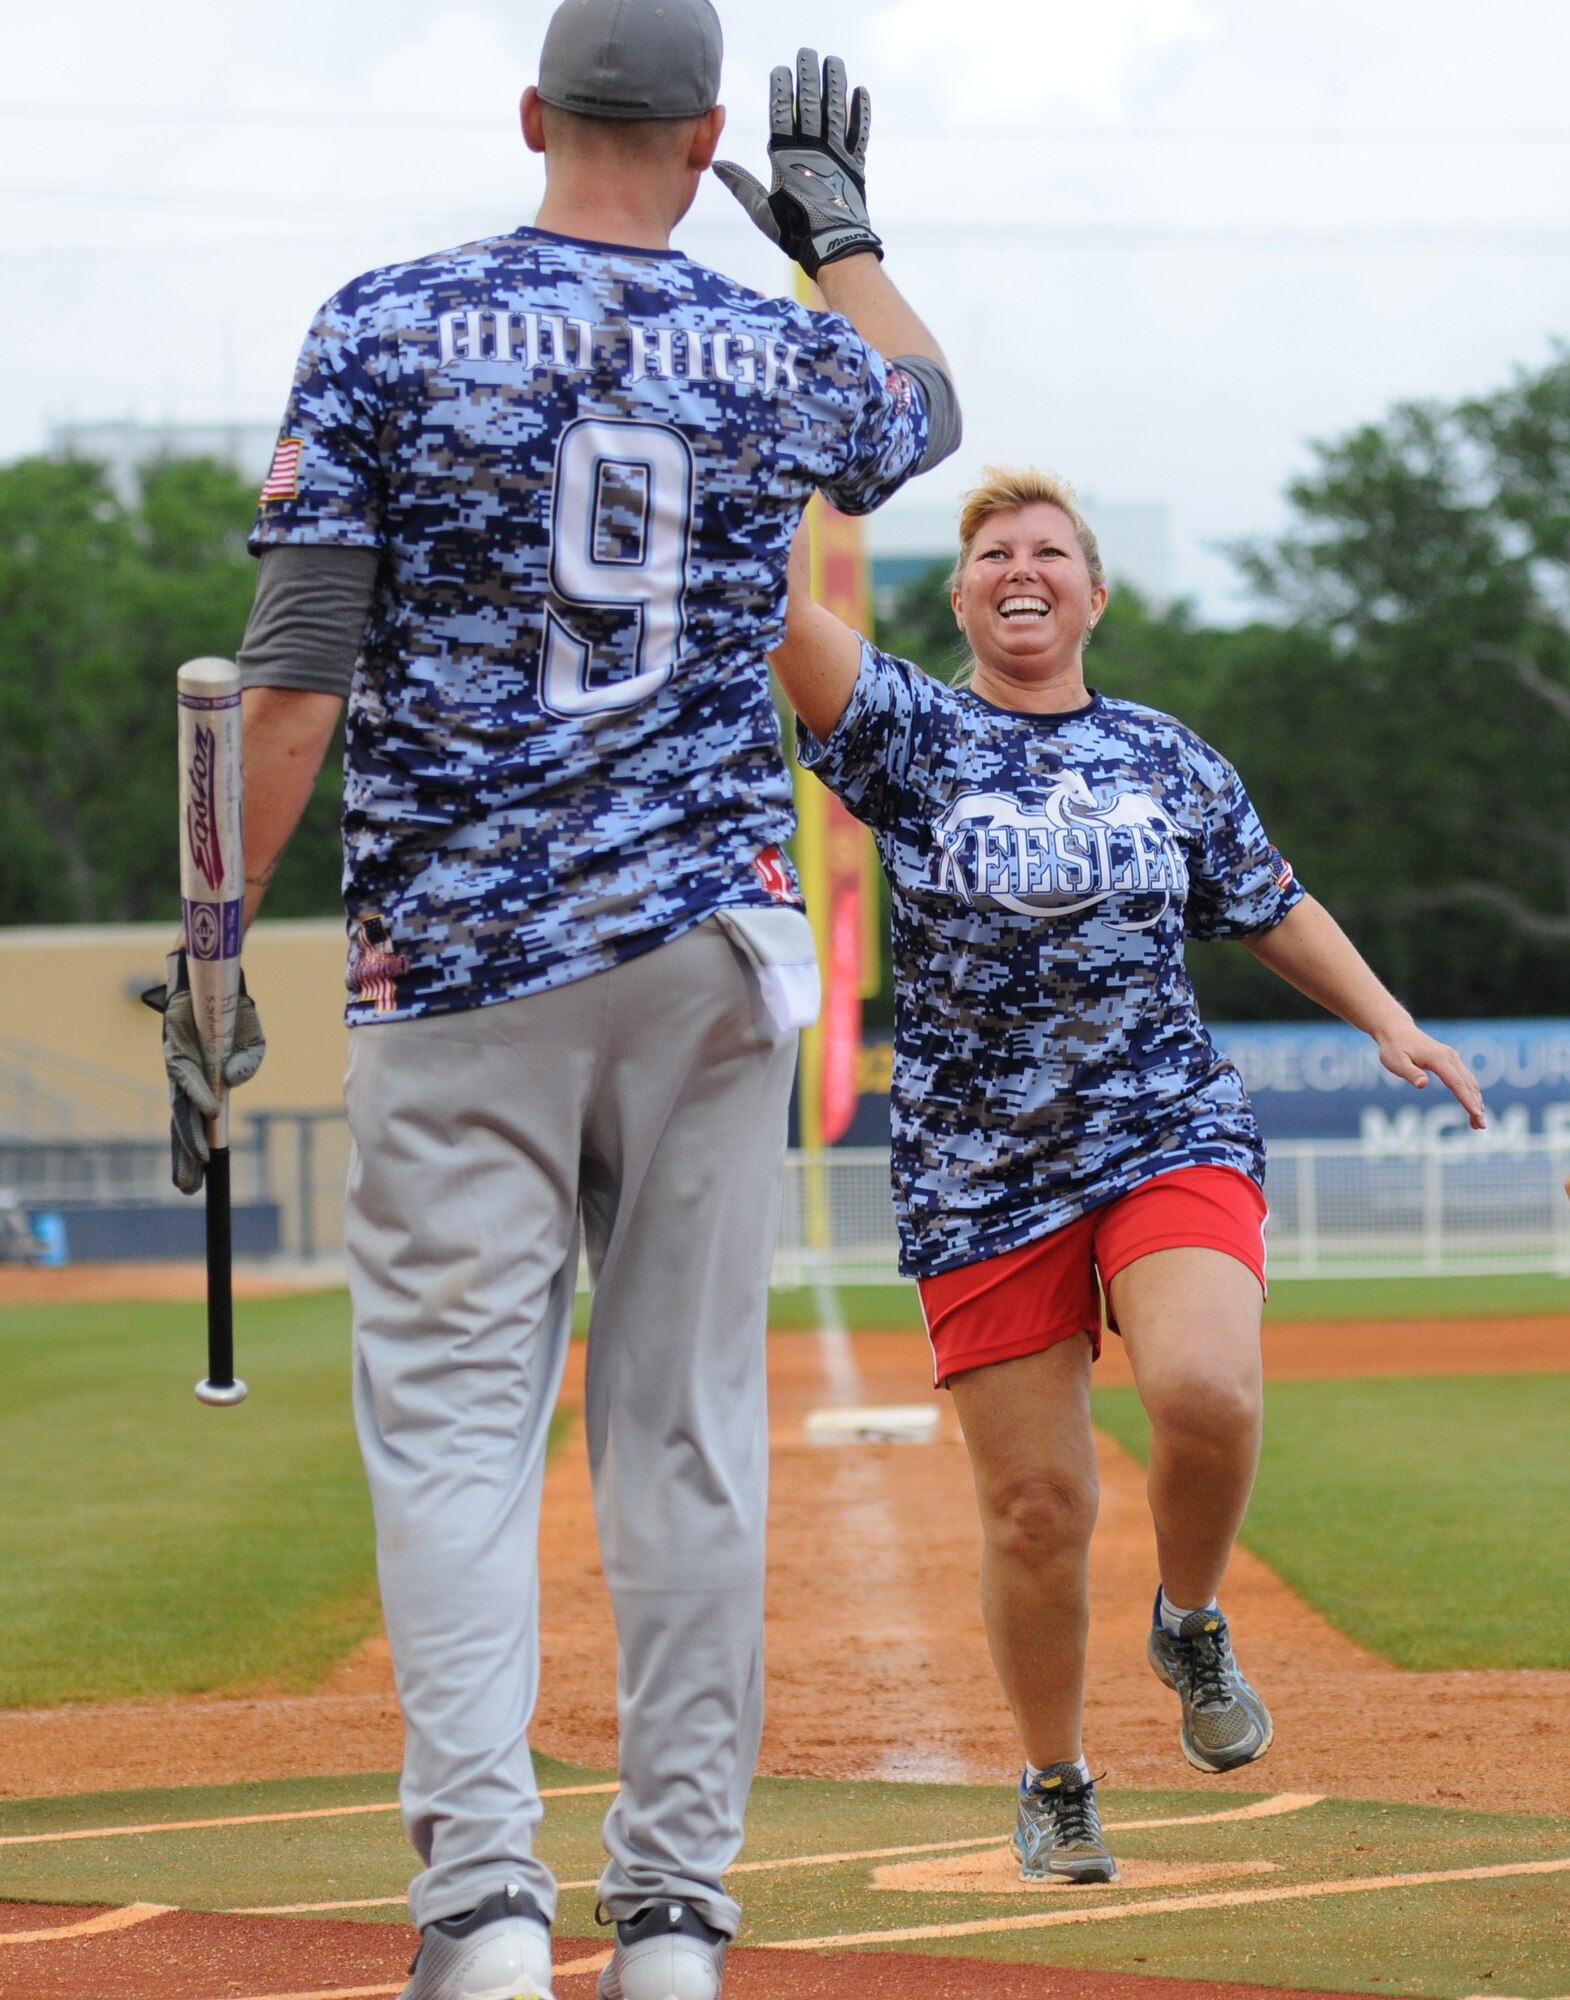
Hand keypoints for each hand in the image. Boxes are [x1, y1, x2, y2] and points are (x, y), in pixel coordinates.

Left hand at [142, 951, 265, 1192]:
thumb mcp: (252, 1039)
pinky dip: (198, 1090)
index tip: (196, 1180)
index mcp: (199, 1079)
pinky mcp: (174, 1042)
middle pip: (181, 1122)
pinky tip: (208, 1109)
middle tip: (188, 1187)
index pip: (193, 1121)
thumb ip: (248, 1063)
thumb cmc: (230, 1006)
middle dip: (184, 1155)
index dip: (192, 1149)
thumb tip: (231, 1083)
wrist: (214, 968)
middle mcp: (184, 1074)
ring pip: (180, 1104)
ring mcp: (176, 1061)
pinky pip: (185, 1071)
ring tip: (201, 1158)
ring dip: (190, 1131)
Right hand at [713, 49, 882, 277]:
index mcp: (787, 158)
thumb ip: (741, 184)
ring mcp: (836, 155)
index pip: (782, 114)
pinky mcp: (855, 165)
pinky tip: (859, 92)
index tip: (781, 70)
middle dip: (808, 76)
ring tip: (833, 61)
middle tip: (807, 53)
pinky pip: (859, 133)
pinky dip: (860, 112)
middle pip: (810, 104)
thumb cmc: (793, 232)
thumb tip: (715, 166)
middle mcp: (812, 150)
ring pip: (835, 111)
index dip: (781, 90)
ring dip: (835, 83)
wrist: (832, 248)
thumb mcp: (761, 210)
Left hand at [1375, 1022, 1485, 1130]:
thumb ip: (1410, 1073)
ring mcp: (1453, 1058)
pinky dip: (1472, 1093)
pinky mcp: (1452, 1060)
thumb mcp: (1396, 1062)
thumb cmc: (1393, 1048)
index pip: (1457, 1082)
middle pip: (1468, 1084)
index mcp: (1438, 1058)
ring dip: (1477, 1101)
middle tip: (1481, 1127)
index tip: (1476, 1114)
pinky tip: (1473, 1106)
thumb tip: (1423, 1085)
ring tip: (1478, 1124)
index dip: (1467, 1100)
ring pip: (1470, 1082)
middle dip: (1476, 1106)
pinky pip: (1466, 1079)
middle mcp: (1450, 1057)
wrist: (1396, 1030)